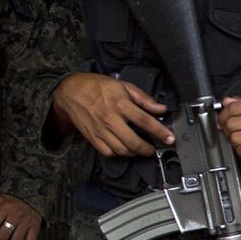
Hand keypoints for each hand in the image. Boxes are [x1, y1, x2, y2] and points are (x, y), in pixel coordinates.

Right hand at [52, 73, 170, 157]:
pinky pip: (108, 152)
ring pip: (122, 150)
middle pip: (133, 141)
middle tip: (154, 149)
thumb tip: (161, 109)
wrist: (70, 92)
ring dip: (135, 153)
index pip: (144, 120)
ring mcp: (100, 130)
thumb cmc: (97, 87)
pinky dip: (119, 154)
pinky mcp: (92, 138)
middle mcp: (110, 119)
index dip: (159, 131)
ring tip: (142, 149)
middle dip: (148, 149)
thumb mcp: (123, 86)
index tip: (169, 138)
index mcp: (119, 103)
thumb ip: (143, 99)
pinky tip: (125, 148)